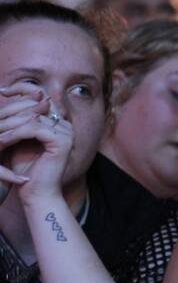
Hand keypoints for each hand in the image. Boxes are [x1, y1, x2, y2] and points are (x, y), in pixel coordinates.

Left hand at [0, 85, 73, 205]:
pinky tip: (2, 141)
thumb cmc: (26, 168)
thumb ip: (20, 121)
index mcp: (59, 122)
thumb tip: (10, 99)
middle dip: (11, 107)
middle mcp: (66, 125)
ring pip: (33, 117)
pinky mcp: (62, 141)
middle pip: (37, 104)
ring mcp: (66, 132)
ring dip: (9, 125)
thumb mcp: (19, 139)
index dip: (23, 89)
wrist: (37, 193)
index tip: (2, 90)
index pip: (43, 96)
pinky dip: (15, 134)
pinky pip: (34, 129)